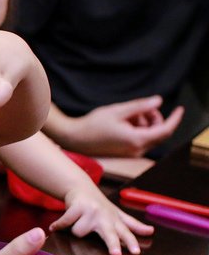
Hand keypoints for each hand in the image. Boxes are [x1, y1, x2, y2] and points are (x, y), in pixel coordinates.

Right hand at [48, 97, 182, 156]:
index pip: (165, 130)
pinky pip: (140, 140)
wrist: (74, 139)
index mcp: (137, 140)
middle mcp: (137, 149)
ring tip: (127, 114)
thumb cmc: (93, 125)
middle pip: (158, 133)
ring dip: (144, 123)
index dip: (175, 119)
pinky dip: (138, 130)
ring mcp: (131, 153)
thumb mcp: (118, 110)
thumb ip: (140, 106)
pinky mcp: (125, 153)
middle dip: (154, 118)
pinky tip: (124, 122)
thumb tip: (159, 101)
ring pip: (149, 136)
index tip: (179, 109)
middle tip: (141, 107)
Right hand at [49, 184, 154, 254]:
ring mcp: (90, 211)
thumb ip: (132, 225)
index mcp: (115, 221)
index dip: (131, 243)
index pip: (126, 234)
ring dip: (74, 230)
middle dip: (113, 244)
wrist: (81, 187)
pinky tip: (54, 228)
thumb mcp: (117, 215)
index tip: (135, 252)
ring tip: (76, 223)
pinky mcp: (76, 207)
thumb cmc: (99, 205)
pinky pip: (65, 223)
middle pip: (109, 234)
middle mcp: (104, 216)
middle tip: (115, 254)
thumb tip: (151, 231)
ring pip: (79, 232)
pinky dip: (59, 226)